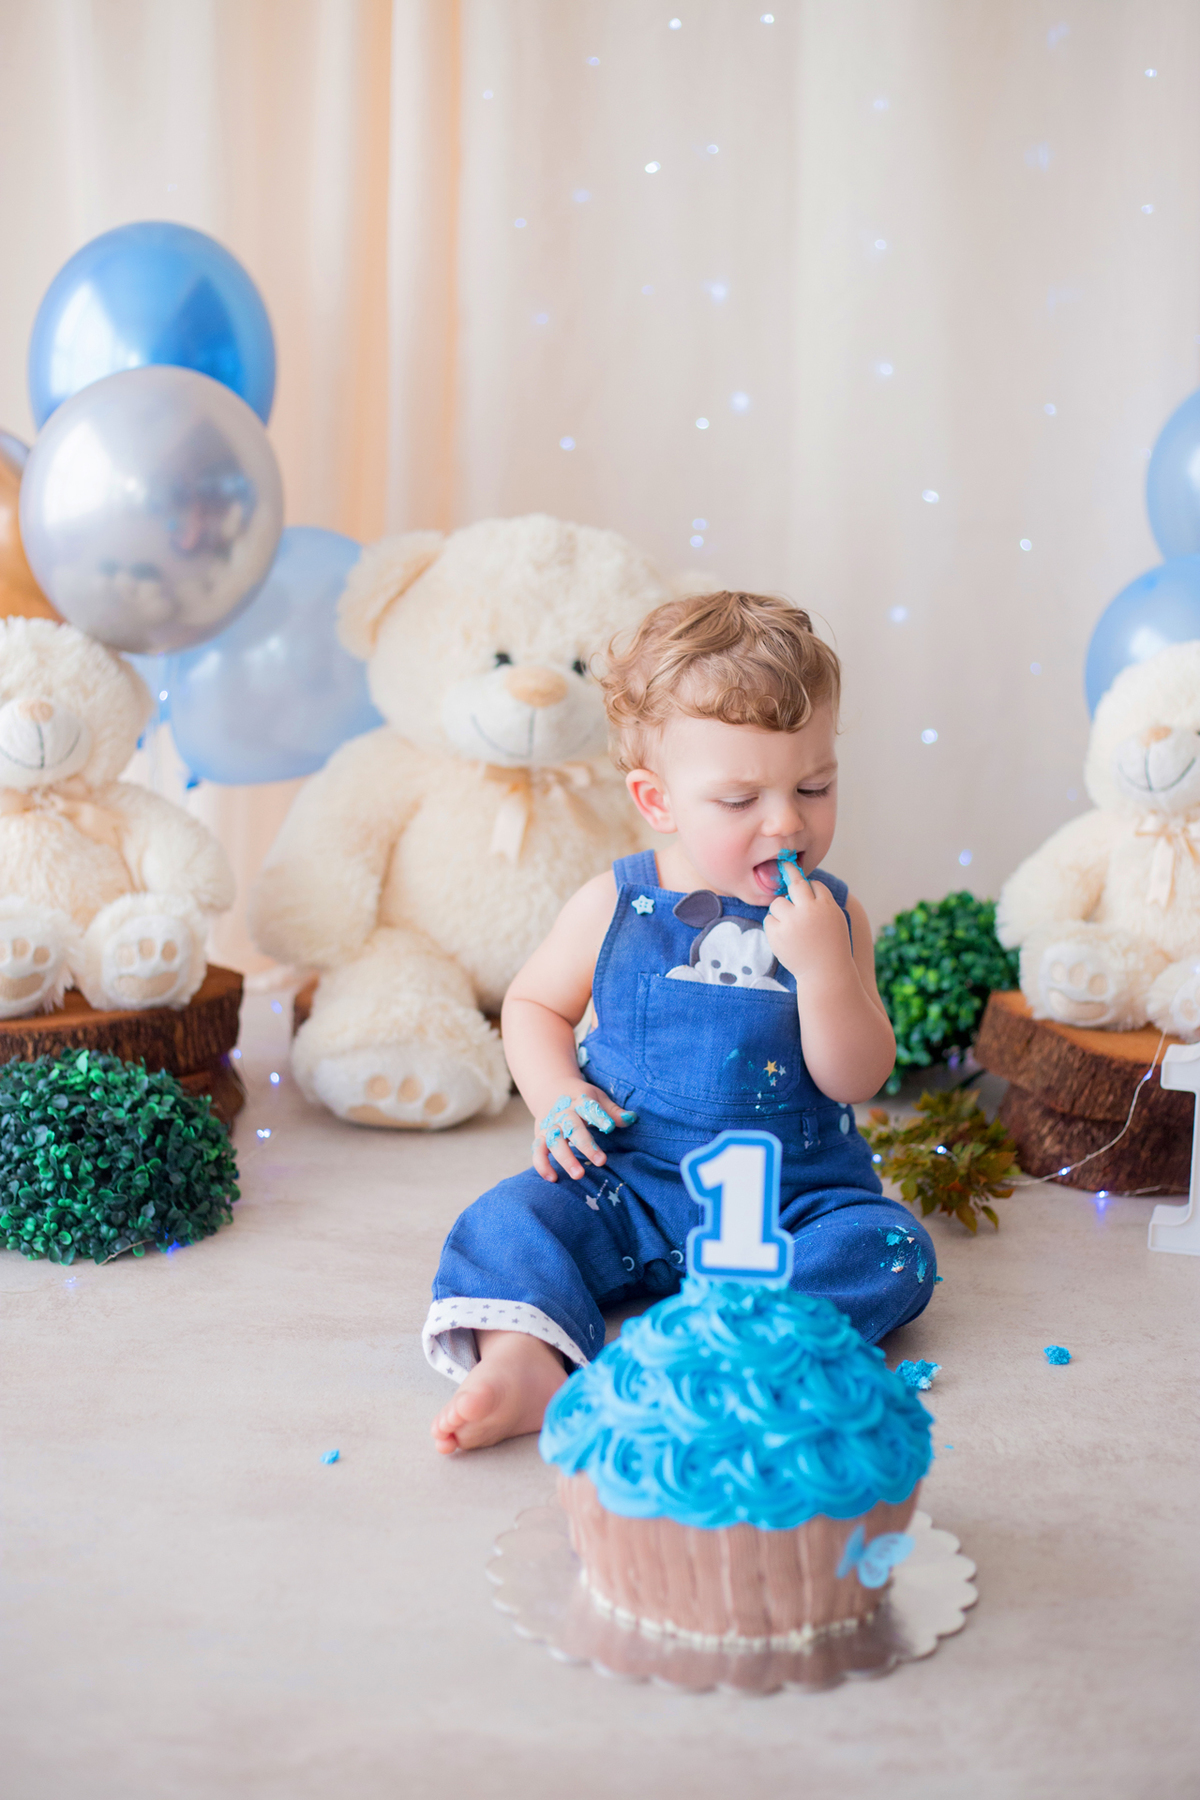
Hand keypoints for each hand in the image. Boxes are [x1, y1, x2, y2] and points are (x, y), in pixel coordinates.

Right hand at [532, 1086, 636, 1181]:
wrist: (550, 1089)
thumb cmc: (580, 1098)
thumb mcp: (597, 1098)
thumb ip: (612, 1111)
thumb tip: (632, 1118)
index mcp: (579, 1102)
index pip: (589, 1108)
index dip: (600, 1117)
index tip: (610, 1127)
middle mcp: (563, 1114)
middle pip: (572, 1128)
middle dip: (586, 1145)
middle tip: (601, 1162)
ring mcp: (550, 1125)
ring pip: (554, 1141)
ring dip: (565, 1159)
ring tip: (579, 1175)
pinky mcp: (540, 1136)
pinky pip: (537, 1151)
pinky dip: (542, 1165)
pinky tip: (553, 1178)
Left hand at [764, 861, 854, 987]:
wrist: (825, 974)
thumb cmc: (832, 947)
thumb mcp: (834, 920)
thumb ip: (821, 902)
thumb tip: (805, 883)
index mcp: (826, 906)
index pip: (815, 885)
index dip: (810, 887)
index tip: (801, 879)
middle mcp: (808, 910)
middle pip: (794, 884)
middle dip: (788, 871)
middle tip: (782, 863)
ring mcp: (791, 922)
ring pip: (778, 903)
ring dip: (782, 910)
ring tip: (791, 926)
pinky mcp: (777, 934)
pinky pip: (769, 920)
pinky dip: (774, 926)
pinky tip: (785, 937)